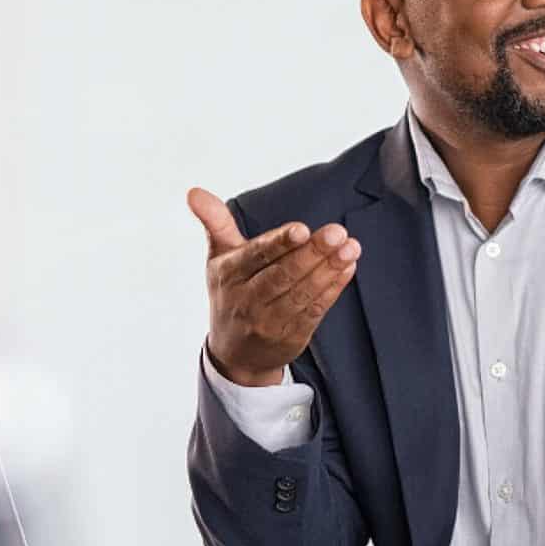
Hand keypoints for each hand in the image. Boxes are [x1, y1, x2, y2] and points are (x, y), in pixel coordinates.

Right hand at [189, 187, 360, 386]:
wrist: (235, 354)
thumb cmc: (231, 292)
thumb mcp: (219, 257)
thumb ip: (216, 222)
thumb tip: (194, 191)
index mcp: (229, 274)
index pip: (257, 256)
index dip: (280, 243)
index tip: (302, 229)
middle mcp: (247, 299)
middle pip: (283, 274)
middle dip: (312, 253)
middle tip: (337, 233)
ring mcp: (270, 320)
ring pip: (302, 292)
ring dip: (329, 269)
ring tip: (351, 247)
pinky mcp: (292, 334)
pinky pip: (315, 309)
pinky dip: (334, 288)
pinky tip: (348, 268)